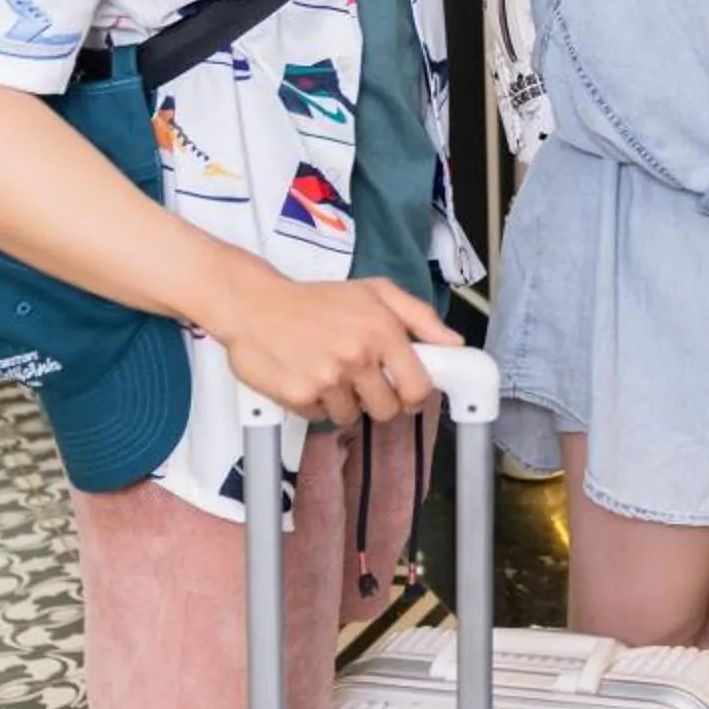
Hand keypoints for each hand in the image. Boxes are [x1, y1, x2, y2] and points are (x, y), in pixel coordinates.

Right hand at [211, 272, 458, 426]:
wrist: (254, 305)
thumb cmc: (316, 299)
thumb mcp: (375, 292)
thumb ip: (420, 317)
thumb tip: (453, 343)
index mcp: (381, 330)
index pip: (418, 387)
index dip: (417, 396)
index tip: (410, 393)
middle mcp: (356, 356)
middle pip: (387, 410)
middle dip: (380, 401)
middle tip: (364, 381)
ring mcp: (326, 378)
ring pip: (351, 416)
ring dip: (345, 402)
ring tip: (331, 372)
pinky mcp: (298, 396)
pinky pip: (320, 417)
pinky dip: (316, 403)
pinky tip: (308, 376)